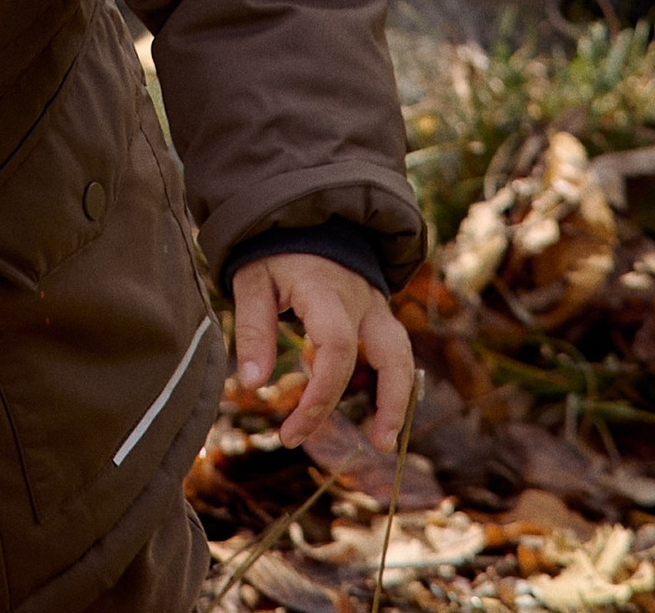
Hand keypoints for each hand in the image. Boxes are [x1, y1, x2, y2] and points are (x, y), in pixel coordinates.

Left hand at [232, 251, 415, 452]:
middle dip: (385, 404)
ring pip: (402, 352)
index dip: (319, 396)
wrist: (300, 210)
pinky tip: (382, 411)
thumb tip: (252, 384)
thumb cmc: (273, 250)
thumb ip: (253, 330)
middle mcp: (359, 298)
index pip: (335, 348)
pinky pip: (395, 349)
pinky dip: (393, 382)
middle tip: (372, 445)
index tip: (290, 431)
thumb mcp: (251, 281)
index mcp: (325, 289)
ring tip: (384, 439)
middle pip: (389, 354)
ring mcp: (374, 303)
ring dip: (399, 397)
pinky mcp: (376, 310)